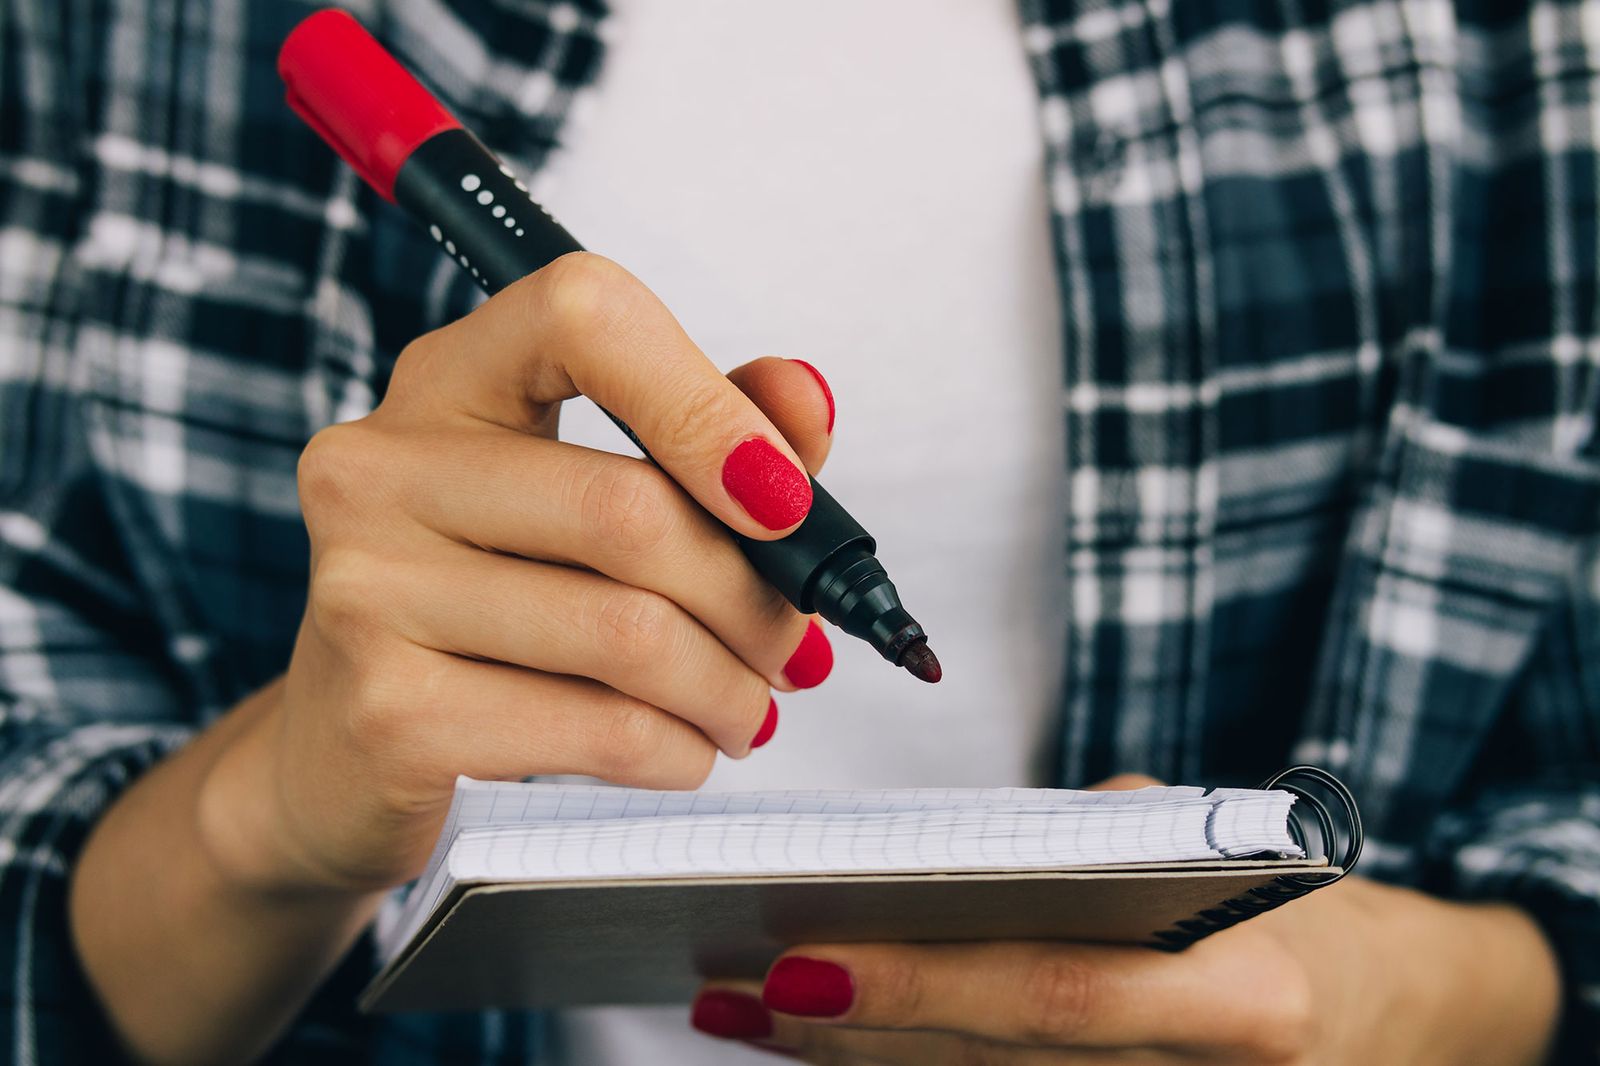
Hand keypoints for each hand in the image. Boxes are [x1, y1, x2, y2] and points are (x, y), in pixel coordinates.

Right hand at [198, 252, 837, 895]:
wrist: (344, 753)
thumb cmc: (493, 604)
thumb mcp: (592, 491)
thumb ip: (708, 428)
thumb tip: (806, 400)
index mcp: (449, 381)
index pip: (584, 315)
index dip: (706, 403)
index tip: (785, 498)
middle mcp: (385, 467)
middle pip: (629, 510)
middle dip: (753, 597)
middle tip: (791, 645)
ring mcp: (368, 589)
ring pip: (629, 633)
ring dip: (729, 687)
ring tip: (747, 706)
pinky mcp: (390, 712)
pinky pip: (599, 730)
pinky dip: (678, 750)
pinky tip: (686, 750)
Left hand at [691, 781, 1561, 1064]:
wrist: (1414, 1005)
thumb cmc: (1305, 901)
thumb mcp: (1229, 843)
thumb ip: (1102, 843)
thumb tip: (949, 850)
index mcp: (1244, 999)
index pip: (1053, 994)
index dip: (919, 989)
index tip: (797, 963)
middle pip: (998, 1063)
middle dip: (852, 1034)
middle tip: (731, 991)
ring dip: (857, 1063)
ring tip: (742, 1016)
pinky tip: (831, 1047)